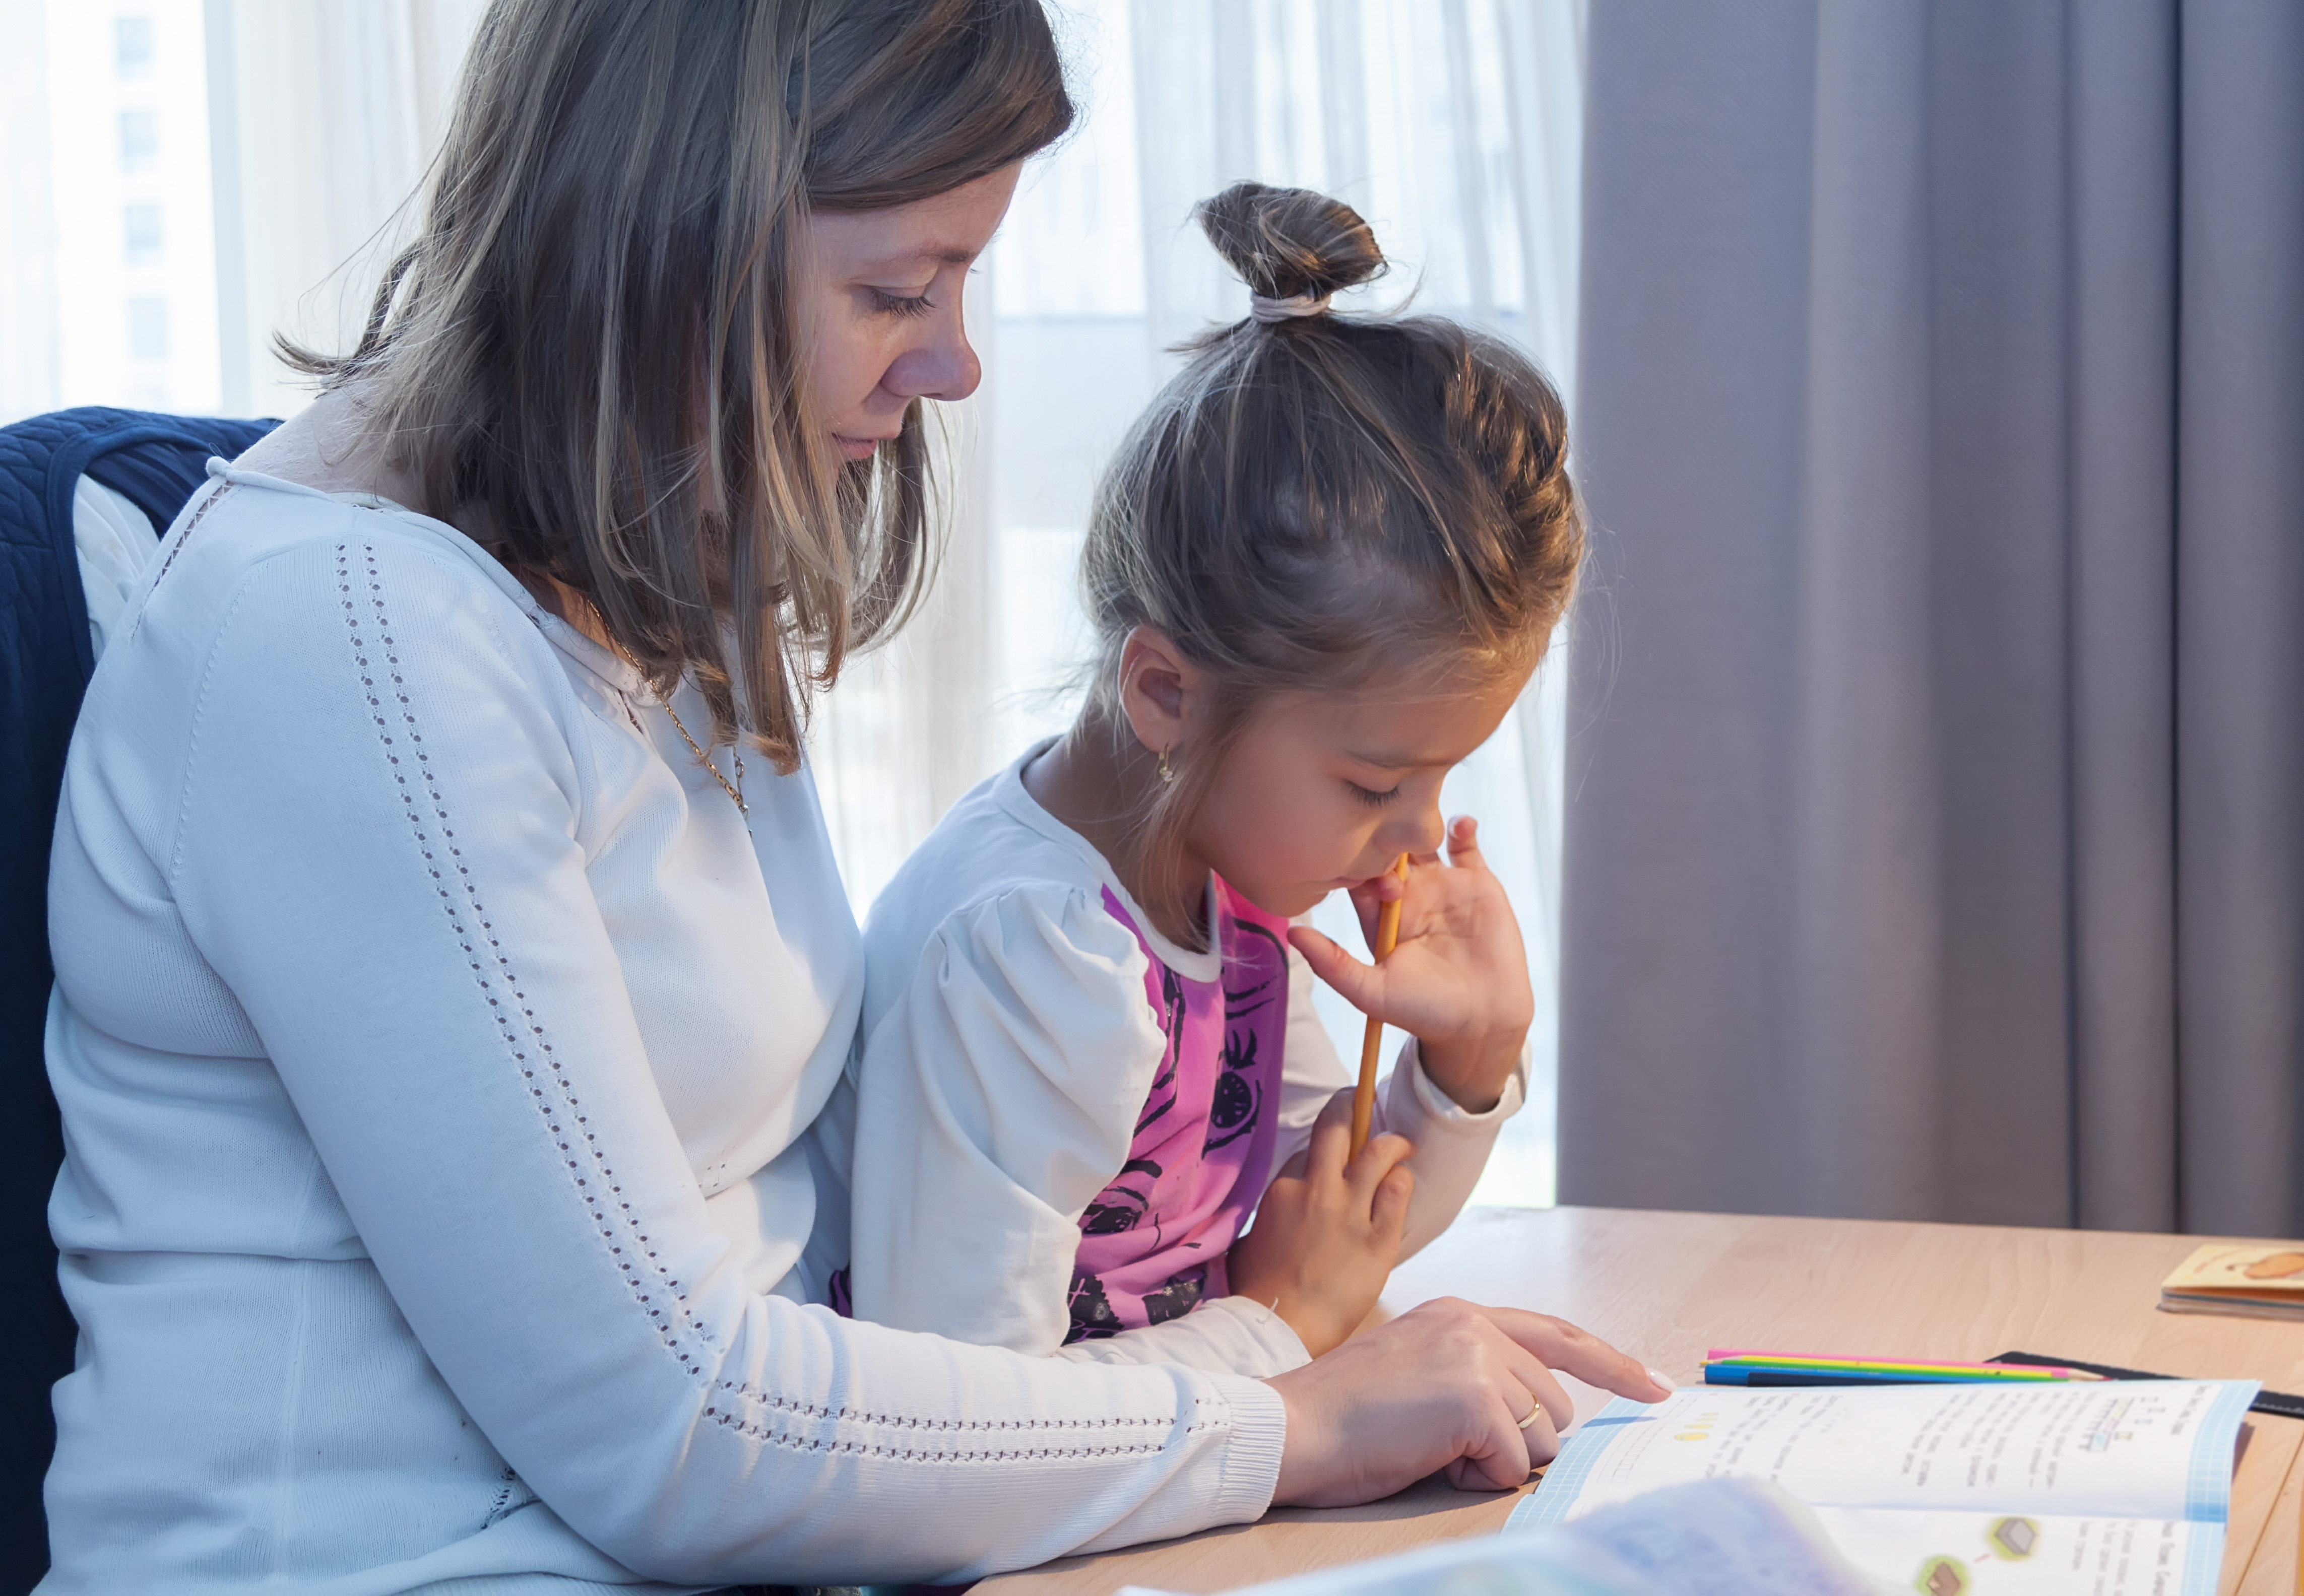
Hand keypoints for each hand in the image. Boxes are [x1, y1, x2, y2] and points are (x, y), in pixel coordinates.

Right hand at [1228, 1090, 1413, 1356]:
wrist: (1279, 1328)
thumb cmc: (1258, 1292)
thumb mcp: (1252, 1240)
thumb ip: (1272, 1215)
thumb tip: (1282, 1208)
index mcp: (1284, 1190)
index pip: (1309, 1150)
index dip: (1324, 1148)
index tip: (1333, 1150)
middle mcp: (1317, 1191)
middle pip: (1338, 1128)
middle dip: (1351, 1106)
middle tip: (1362, 1105)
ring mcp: (1349, 1214)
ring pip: (1376, 1152)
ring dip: (1392, 1141)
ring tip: (1402, 1145)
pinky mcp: (1377, 1240)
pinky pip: (1397, 1192)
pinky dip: (1402, 1181)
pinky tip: (1402, 1183)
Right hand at [1265, 1298, 1672, 1504]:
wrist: (1292, 1426)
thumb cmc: (1345, 1416)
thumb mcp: (1418, 1374)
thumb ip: (1476, 1374)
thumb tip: (1536, 1422)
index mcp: (1461, 1314)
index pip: (1555, 1335)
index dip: (1610, 1364)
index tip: (1652, 1386)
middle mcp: (1475, 1325)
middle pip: (1553, 1403)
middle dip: (1519, 1441)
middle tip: (1445, 1446)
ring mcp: (1478, 1357)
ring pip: (1541, 1436)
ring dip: (1496, 1460)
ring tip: (1431, 1447)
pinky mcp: (1475, 1398)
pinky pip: (1513, 1464)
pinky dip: (1477, 1477)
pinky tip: (1430, 1458)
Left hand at [1289, 816, 1532, 1112]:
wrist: (1483, 1020)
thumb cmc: (1425, 1012)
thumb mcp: (1372, 992)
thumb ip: (1332, 963)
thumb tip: (1291, 934)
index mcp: (1378, 916)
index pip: (1358, 875)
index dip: (1357, 863)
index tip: (1366, 868)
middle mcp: (1408, 895)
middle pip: (1388, 851)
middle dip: (1387, 840)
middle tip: (1395, 844)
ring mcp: (1442, 885)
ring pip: (1423, 841)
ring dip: (1419, 825)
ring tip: (1421, 824)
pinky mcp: (1476, 882)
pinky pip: (1465, 845)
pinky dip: (1461, 828)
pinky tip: (1459, 824)